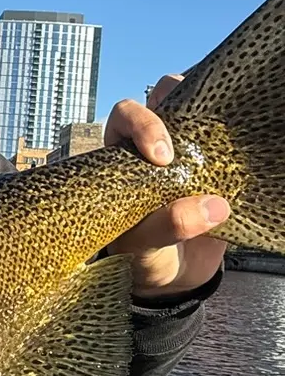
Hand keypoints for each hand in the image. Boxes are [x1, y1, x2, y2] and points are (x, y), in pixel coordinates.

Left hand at [103, 75, 228, 298]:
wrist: (172, 277)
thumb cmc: (143, 258)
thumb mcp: (144, 249)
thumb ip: (166, 227)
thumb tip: (211, 206)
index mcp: (120, 157)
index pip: (125, 116)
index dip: (143, 123)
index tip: (161, 156)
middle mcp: (153, 146)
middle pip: (166, 98)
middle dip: (182, 99)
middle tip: (198, 137)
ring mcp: (189, 153)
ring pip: (201, 112)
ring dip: (217, 112)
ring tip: (233, 124)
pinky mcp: (219, 167)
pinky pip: (231, 142)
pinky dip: (241, 136)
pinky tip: (254, 142)